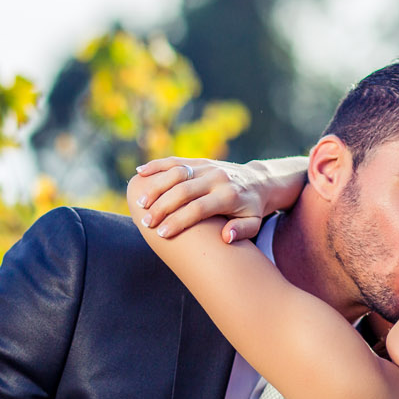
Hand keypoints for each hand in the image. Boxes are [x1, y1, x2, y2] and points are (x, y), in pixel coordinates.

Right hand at [133, 155, 305, 241]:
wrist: (259, 181)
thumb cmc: (252, 209)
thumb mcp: (254, 223)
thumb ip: (242, 231)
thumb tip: (226, 237)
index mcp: (228, 196)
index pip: (199, 209)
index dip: (178, 221)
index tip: (162, 234)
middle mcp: (216, 178)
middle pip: (183, 191)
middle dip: (162, 207)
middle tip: (146, 222)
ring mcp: (207, 167)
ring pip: (176, 173)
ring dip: (156, 187)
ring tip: (140, 203)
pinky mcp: (200, 161)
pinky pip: (175, 161)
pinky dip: (157, 165)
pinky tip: (139, 173)